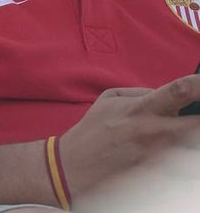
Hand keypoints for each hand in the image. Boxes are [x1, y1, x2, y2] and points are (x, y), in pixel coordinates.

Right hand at [60, 74, 199, 199]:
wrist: (75, 165)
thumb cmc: (92, 130)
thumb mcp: (108, 98)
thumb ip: (142, 92)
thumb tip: (166, 94)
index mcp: (142, 109)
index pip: (179, 91)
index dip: (198, 85)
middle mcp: (154, 132)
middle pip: (196, 125)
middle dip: (198, 120)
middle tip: (192, 118)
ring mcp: (159, 156)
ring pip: (191, 148)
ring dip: (187, 141)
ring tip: (166, 137)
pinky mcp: (158, 176)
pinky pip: (181, 167)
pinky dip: (179, 159)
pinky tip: (166, 156)